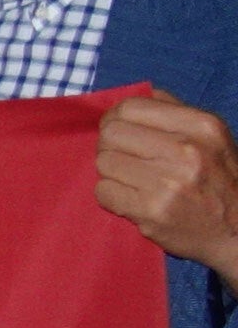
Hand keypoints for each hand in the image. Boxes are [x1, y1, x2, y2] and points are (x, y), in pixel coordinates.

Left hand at [98, 89, 237, 279]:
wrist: (237, 230)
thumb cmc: (219, 179)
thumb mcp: (211, 137)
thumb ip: (174, 111)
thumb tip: (133, 97)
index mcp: (201, 126)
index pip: (131, 107)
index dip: (115, 118)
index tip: (118, 130)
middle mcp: (186, 151)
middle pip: (111, 133)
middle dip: (110, 145)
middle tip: (124, 158)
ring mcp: (168, 182)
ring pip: (104, 162)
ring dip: (112, 172)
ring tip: (134, 180)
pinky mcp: (151, 211)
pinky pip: (103, 192)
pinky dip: (112, 196)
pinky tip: (133, 199)